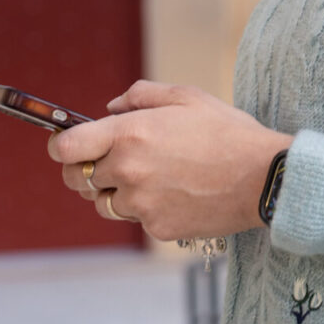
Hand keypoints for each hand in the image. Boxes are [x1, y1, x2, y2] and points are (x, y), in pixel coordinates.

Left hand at [47, 80, 292, 241]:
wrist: (262, 176)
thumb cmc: (227, 131)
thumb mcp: (187, 96)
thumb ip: (141, 95)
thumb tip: (110, 108)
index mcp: (131, 134)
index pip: (67, 148)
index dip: (61, 146)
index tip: (67, 145)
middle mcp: (129, 171)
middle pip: (79, 179)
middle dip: (86, 169)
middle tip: (109, 160)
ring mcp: (141, 204)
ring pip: (105, 203)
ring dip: (116, 190)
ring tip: (151, 175)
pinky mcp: (157, 228)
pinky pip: (137, 218)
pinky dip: (148, 207)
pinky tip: (176, 191)